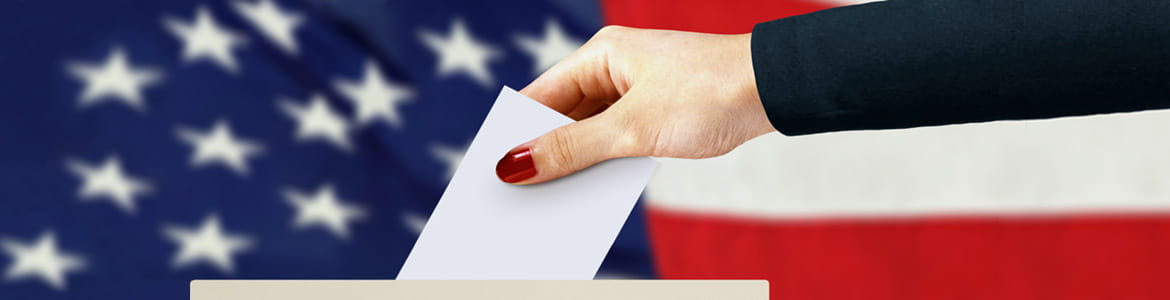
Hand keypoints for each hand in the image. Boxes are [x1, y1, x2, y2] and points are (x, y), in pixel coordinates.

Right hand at [497, 26, 775, 183]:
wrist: (776, 90)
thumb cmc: (708, 93)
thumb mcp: (631, 129)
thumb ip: (572, 150)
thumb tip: (517, 165)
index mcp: (602, 55)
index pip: (541, 96)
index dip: (516, 133)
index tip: (493, 172)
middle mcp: (615, 69)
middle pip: (562, 116)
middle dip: (544, 154)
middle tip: (517, 197)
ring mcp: (637, 91)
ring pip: (590, 133)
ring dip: (575, 165)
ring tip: (550, 204)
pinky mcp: (658, 113)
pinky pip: (617, 142)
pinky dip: (604, 165)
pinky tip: (591, 196)